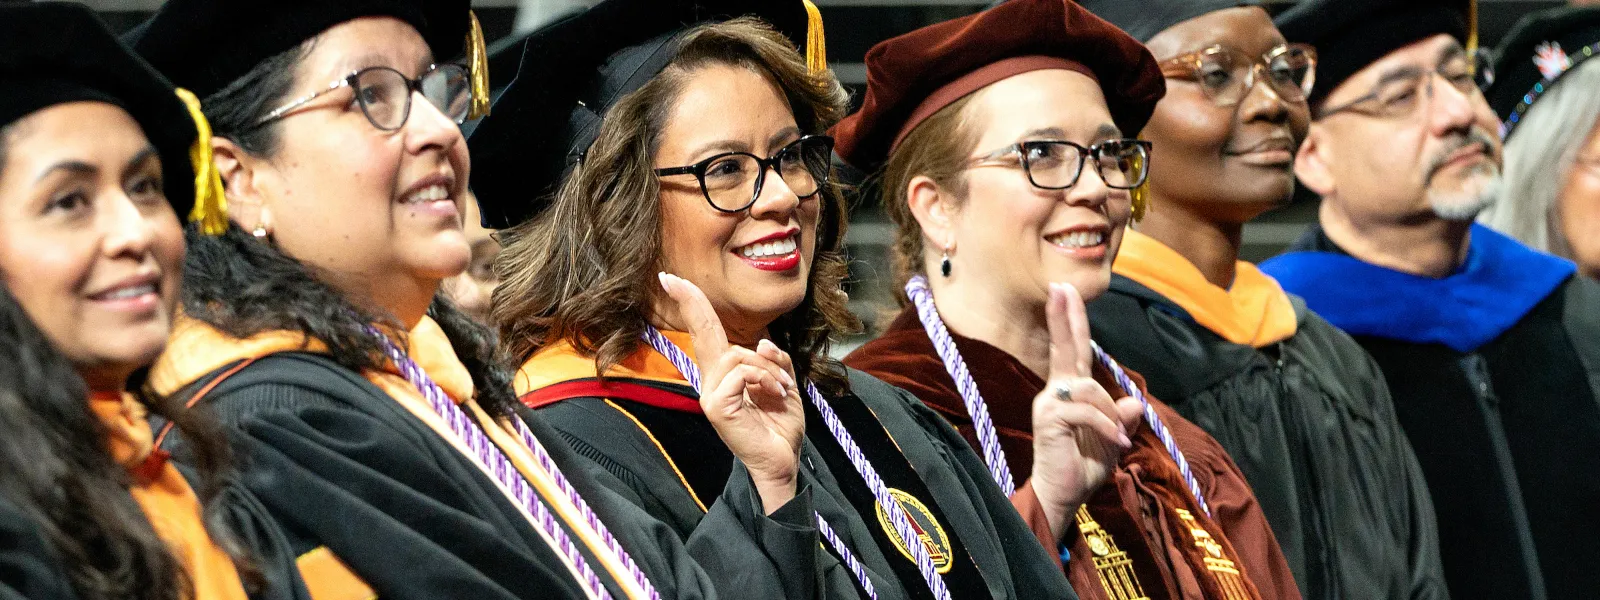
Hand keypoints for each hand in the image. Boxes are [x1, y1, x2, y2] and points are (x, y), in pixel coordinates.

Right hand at [659, 273, 805, 513]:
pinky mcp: (716, 406)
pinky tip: (775, 394)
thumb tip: (761, 343)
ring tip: (781, 388)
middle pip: (704, 332)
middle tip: (670, 278)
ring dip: (768, 367)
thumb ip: (773, 360)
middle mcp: (711, 381)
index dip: (691, 305)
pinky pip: (740, 372)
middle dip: (691, 302)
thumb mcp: (783, 383)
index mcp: (723, 373)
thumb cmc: (780, 425)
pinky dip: (764, 378)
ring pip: (737, 354)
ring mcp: (710, 394)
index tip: (671, 280)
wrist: (782, 460)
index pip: (706, 333)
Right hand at [1029, 282, 1143, 541]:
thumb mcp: (1112, 440)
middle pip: (1065, 349)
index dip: (1070, 322)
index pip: (1072, 351)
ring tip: (1118, 439)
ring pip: (1090, 389)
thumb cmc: (1083, 467)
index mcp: (1070, 392)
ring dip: (1111, 415)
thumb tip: (1134, 400)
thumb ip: (1122, 418)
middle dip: (1065, 317)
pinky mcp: (1049, 418)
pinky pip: (1086, 410)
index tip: (1064, 292)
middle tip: (1061, 287)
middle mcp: (1055, 391)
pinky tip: (1116, 444)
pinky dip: (1107, 426)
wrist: (1062, 496)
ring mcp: (1049, 404)